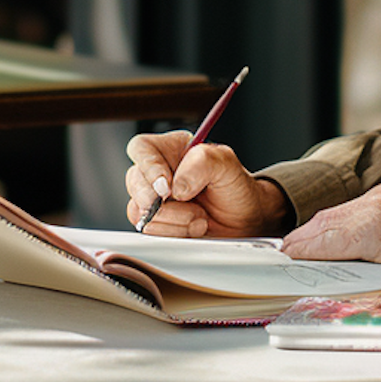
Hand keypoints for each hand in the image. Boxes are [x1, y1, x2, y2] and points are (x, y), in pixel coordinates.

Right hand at [125, 132, 290, 238]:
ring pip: (139, 210)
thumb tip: (176, 185)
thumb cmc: (236, 187)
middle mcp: (157, 172)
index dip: (149, 167)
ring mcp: (154, 200)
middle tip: (191, 207)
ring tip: (201, 218)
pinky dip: (174, 232)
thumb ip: (202, 163)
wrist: (245, 220)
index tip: (167, 187)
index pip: (141, 149)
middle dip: (162, 202)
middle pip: (134, 182)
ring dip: (174, 220)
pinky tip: (194, 227)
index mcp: (171, 149)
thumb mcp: (227, 165)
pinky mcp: (157, 223)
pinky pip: (150, 230)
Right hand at [280, 182, 380, 267]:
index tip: (284, 258)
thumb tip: (327, 267)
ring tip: (300, 243)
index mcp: (373, 228)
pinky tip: (330, 231)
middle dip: (302, 238)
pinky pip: (352, 206)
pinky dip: (336, 220)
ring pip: (336, 213)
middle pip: (325, 223)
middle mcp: (373, 205)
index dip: (302, 250)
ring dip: (316, 229)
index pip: (325, 240)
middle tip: (284, 252)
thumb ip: (356, 266)